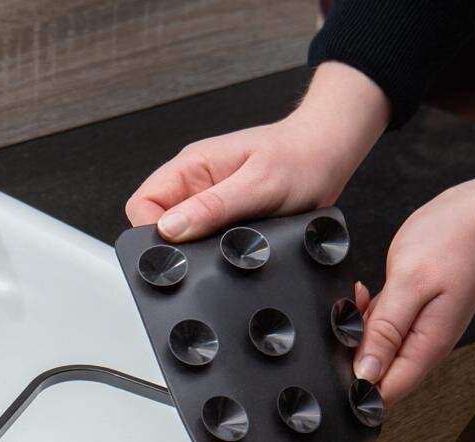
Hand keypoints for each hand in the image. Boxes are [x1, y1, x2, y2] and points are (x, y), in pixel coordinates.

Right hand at [126, 62, 389, 240]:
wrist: (332, 152)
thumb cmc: (302, 158)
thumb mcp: (258, 185)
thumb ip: (212, 207)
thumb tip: (169, 229)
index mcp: (190, 168)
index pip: (142, 205)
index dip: (150, 232)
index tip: (174, 251)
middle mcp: (194, 185)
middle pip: (156, 226)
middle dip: (174, 247)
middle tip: (204, 256)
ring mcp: (208, 204)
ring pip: (181, 239)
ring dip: (198, 252)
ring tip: (226, 253)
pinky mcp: (224, 220)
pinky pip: (205, 243)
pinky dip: (216, 254)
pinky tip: (235, 254)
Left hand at [354, 171, 474, 404]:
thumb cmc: (453, 240)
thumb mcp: (410, 284)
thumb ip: (385, 330)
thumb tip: (365, 372)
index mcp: (424, 347)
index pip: (384, 392)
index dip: (354, 391)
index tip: (333, 372)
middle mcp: (420, 345)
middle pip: (372, 374)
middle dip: (349, 358)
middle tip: (343, 326)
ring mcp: (414, 331)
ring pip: (370, 351)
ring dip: (355, 333)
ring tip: (357, 303)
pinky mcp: (406, 316)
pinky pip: (375, 329)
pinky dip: (363, 317)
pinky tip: (362, 297)